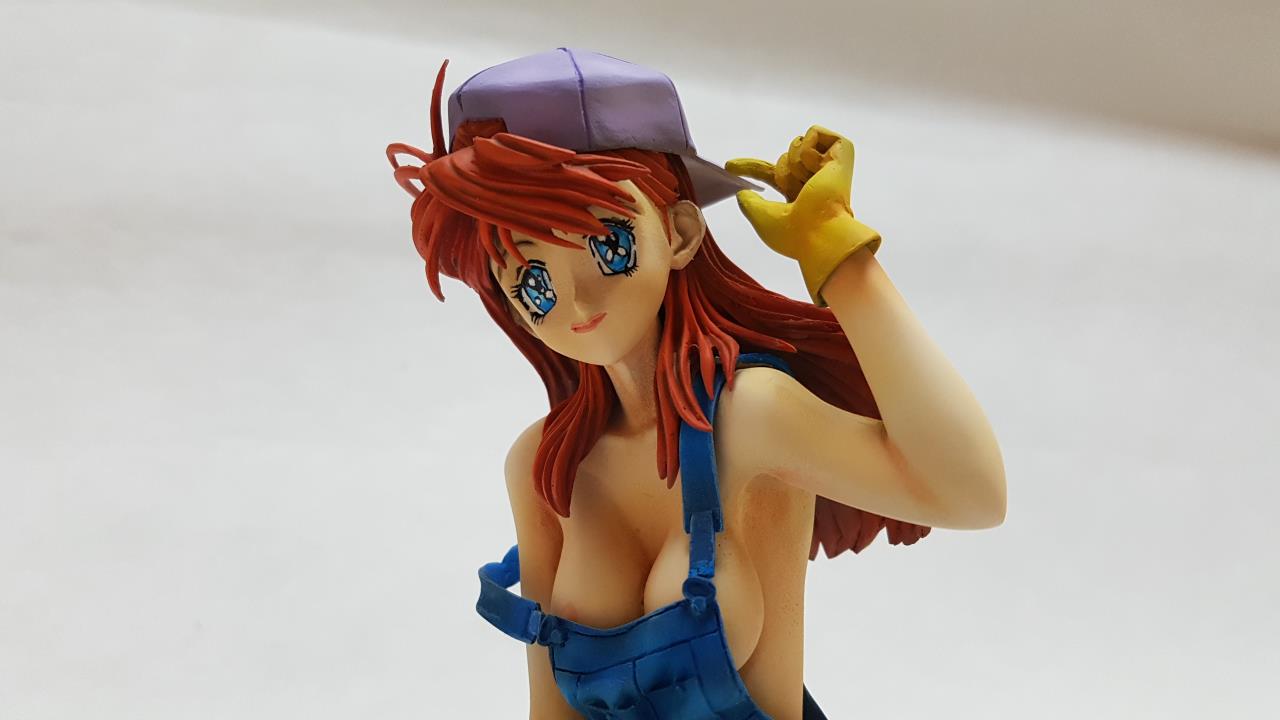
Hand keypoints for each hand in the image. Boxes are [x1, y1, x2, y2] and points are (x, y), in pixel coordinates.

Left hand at [726, 126, 880, 305]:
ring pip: (796, 145)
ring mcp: (829, 166)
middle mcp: (815, 179)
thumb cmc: (797, 235)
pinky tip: (818, 169)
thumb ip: (750, 205)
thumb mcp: (764, 220)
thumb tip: (742, 192)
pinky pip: (814, 133)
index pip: (771, 175)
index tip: (729, 166)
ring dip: (794, 164)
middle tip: (797, 193)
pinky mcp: (841, 152)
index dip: (751, 168)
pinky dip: (808, 150)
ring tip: (810, 183)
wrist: (823, 234)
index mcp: (799, 195)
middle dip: (782, 173)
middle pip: (783, 158)